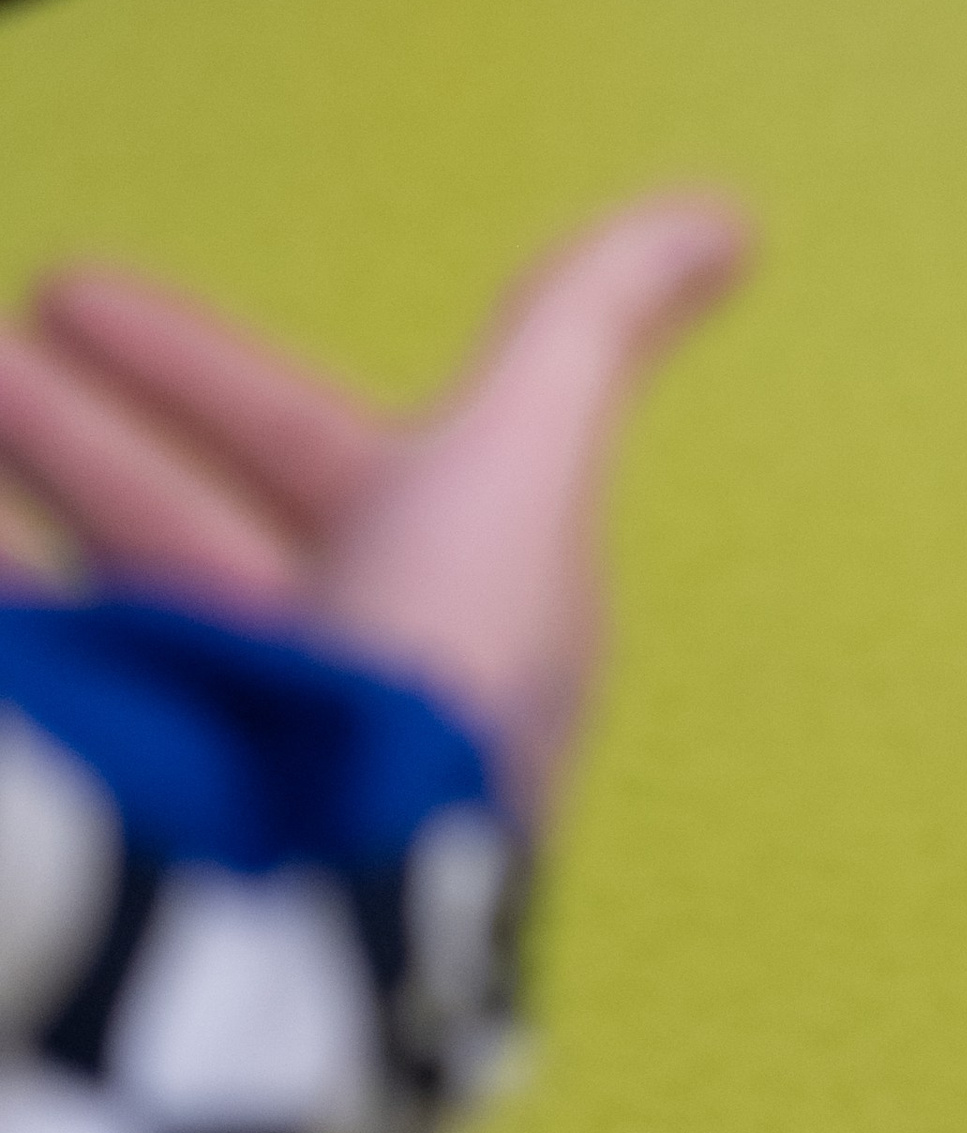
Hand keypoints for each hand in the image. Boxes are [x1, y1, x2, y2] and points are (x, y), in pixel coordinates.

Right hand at [0, 201, 750, 826]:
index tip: (70, 288)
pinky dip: (14, 635)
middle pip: (175, 541)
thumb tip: (729, 224)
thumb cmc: (426, 685)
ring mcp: (226, 776)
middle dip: (68, 441)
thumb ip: (590, 327)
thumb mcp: (520, 462)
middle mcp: (334, 695)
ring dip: (14, 529)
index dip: (194, 370)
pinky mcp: (129, 831)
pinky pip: (51, 712)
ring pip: (102, 629)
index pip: (309, 455)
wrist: (310, 908)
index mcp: (440, 606)